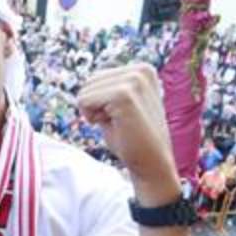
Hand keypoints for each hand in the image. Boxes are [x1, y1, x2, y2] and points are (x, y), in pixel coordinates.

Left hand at [77, 64, 179, 205]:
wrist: (151, 164)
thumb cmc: (131, 138)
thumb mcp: (119, 106)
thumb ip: (107, 89)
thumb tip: (87, 80)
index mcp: (143, 70)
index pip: (95, 77)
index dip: (99, 102)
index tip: (121, 116)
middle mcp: (141, 71)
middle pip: (89, 81)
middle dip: (95, 106)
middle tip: (119, 122)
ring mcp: (134, 81)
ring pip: (84, 90)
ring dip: (94, 112)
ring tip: (119, 124)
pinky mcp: (124, 95)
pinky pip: (83, 100)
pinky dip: (92, 118)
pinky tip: (116, 127)